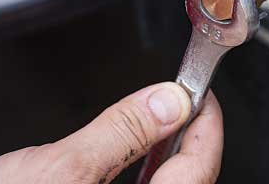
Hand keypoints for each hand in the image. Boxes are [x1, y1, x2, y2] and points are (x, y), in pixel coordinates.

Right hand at [0, 83, 223, 183]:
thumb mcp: (60, 169)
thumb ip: (121, 132)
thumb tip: (169, 102)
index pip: (201, 167)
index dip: (208, 124)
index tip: (202, 94)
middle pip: (192, 180)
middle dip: (194, 137)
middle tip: (189, 102)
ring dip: (174, 155)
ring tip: (169, 122)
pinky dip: (151, 172)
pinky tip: (142, 159)